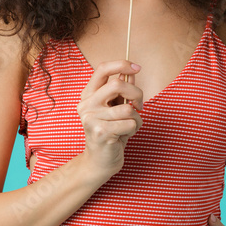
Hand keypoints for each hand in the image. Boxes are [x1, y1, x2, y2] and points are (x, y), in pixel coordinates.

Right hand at [76, 60, 143, 179]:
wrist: (99, 161)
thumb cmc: (110, 132)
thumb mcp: (116, 108)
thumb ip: (122, 90)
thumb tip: (132, 72)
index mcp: (88, 94)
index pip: (102, 69)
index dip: (122, 64)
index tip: (137, 68)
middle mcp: (86, 104)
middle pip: (118, 84)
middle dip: (136, 93)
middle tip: (139, 105)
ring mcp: (91, 118)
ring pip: (128, 108)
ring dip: (135, 118)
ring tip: (128, 126)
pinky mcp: (101, 132)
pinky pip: (130, 124)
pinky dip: (134, 129)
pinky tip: (124, 136)